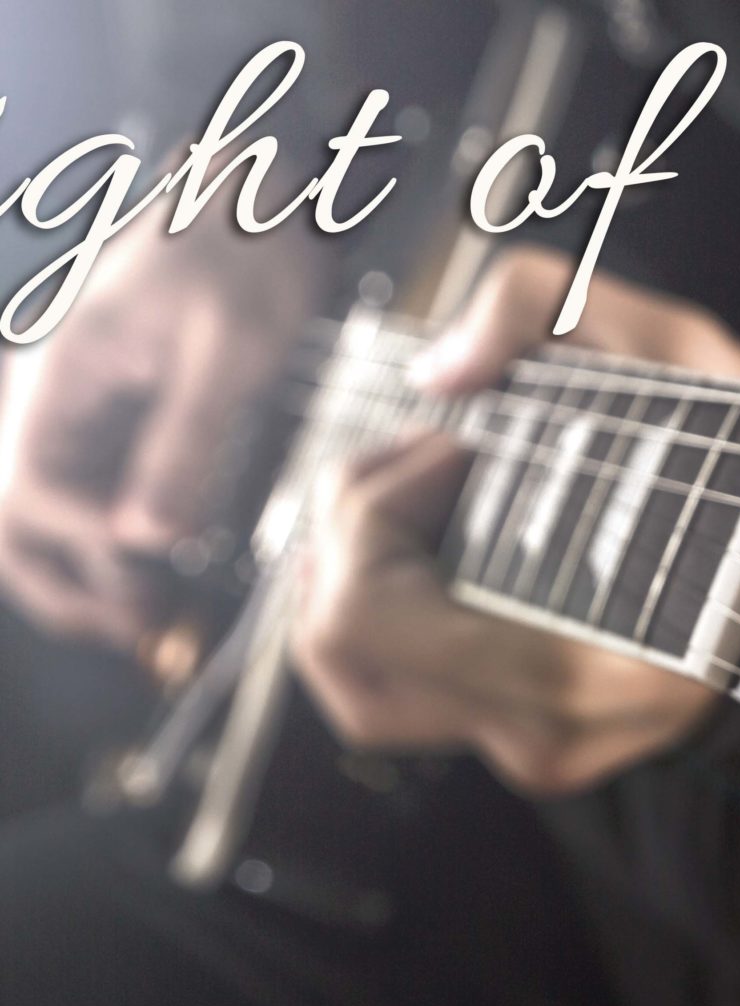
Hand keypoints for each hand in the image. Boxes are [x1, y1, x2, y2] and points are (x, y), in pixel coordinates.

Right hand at [0, 203, 322, 646]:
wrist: (272, 195)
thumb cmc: (253, 253)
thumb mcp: (232, 351)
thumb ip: (186, 442)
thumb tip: (145, 538)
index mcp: (66, 374)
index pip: (34, 491)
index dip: (83, 548)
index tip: (147, 578)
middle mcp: (61, 396)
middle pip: (21, 515)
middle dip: (66, 583)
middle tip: (135, 633)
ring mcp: (89, 409)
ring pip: (53, 513)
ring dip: (86, 573)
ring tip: (146, 621)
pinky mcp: (127, 417)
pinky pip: (98, 491)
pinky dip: (116, 542)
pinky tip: (157, 575)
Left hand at [292, 246, 739, 793]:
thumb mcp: (671, 341)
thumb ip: (533, 303)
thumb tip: (440, 375)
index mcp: (583, 662)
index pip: (366, 615)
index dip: (371, 506)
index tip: (450, 442)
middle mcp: (552, 731)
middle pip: (334, 652)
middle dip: (344, 533)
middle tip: (417, 462)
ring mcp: (541, 751)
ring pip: (352, 688)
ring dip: (352, 579)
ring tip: (419, 501)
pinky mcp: (534, 748)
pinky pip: (402, 695)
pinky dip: (388, 614)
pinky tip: (439, 548)